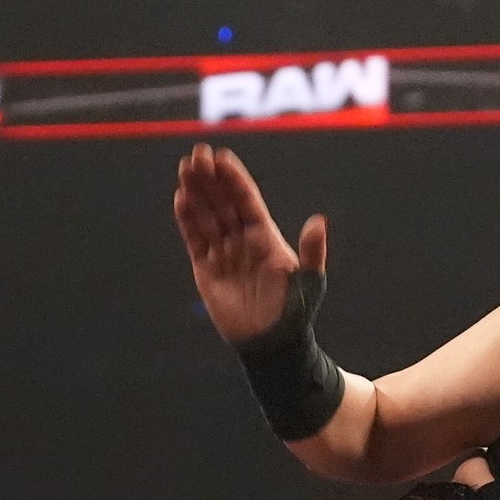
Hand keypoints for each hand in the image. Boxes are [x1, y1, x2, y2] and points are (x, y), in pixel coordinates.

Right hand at [173, 144, 325, 345]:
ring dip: (196, 192)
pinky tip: (180, 198)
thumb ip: (312, 252)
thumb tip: (318, 222)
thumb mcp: (310, 282)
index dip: (234, 179)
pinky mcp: (206, 269)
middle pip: (223, 202)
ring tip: (185, 168)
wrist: (271, 344)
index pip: (246, 200)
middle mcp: (243, 239)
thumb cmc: (295, 314)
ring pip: (206, 215)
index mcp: (266, 236)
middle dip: (210, 178)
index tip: (221, 158)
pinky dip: (187, 219)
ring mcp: (223, 252)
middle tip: (197, 155)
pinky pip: (195, 238)